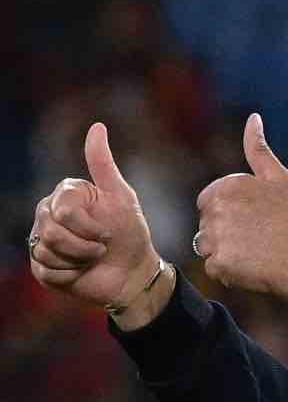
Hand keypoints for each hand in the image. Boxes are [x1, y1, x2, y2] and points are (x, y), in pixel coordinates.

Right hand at [28, 123, 159, 307]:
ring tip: (92, 258)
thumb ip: (103, 164)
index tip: (108, 232)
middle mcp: (48, 214)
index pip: (63, 211)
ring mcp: (42, 240)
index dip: (89, 227)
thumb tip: (97, 126)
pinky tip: (81, 271)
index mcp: (65, 195)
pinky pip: (46, 271)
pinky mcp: (41, 266)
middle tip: (101, 248)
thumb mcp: (121, 197)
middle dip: (84, 246)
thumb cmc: (129, 233)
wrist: (132, 272)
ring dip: (79, 260)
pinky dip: (70, 275)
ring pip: (46, 252)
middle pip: (51, 232)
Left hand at [195, 114, 287, 300]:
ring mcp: (215, 238)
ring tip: (257, 254)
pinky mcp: (218, 265)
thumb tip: (252, 118)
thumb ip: (259, 149)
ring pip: (208, 247)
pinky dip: (230, 272)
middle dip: (227, 232)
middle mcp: (216, 210)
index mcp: (227, 186)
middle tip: (260, 239)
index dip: (233, 212)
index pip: (210, 201)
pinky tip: (253, 268)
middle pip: (207, 224)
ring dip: (227, 252)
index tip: (257, 221)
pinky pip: (215, 268)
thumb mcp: (282, 179)